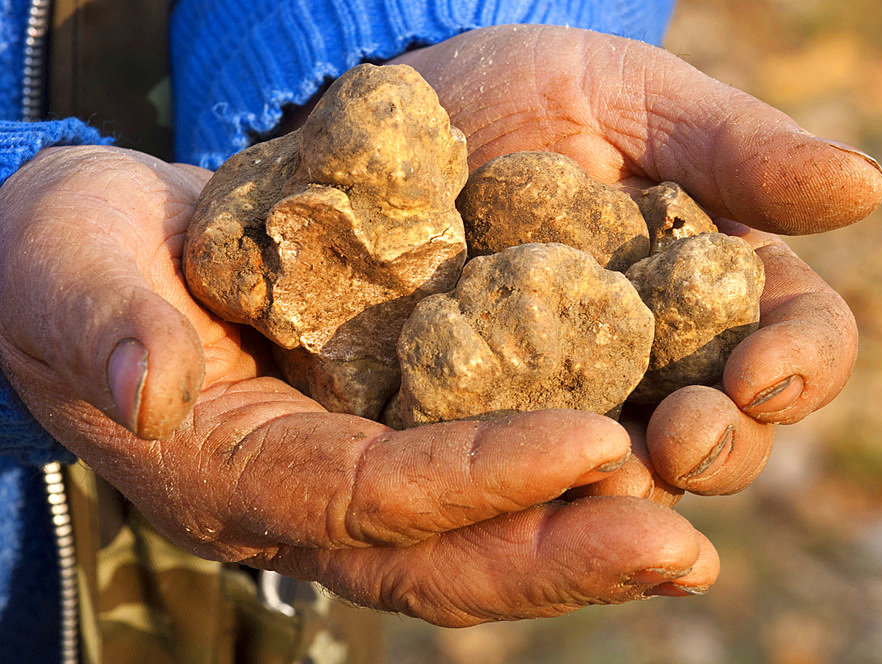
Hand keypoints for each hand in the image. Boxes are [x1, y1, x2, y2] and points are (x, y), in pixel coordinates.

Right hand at [0, 145, 717, 625]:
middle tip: (680, 546)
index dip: (477, 481)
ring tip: (687, 537)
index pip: (369, 496)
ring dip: (581, 543)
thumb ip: (108, 325)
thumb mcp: (72, 271)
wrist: (102, 257)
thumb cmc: (74, 259)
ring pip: (474, 539)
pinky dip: (558, 496)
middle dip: (560, 555)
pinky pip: (477, 488)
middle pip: (441, 555)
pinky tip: (640, 476)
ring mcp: (347, 480)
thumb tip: (152, 385)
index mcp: (233, 469)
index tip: (593, 447)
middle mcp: (302, 500)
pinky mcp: (381, 443)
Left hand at [391, 24, 879, 495]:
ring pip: (633, 477)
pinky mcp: (487, 424)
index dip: (799, 366)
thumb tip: (865, 187)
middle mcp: (660, 362)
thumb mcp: (632, 97)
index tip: (760, 371)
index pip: (797, 342)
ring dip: (635, 493)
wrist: (418, 109)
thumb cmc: (539, 92)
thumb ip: (736, 146)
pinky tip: (520, 494)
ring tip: (612, 482)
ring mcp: (575, 402)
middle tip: (684, 441)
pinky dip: (530, 493)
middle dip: (721, 449)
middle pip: (728, 435)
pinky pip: (520, 479)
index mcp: (719, 289)